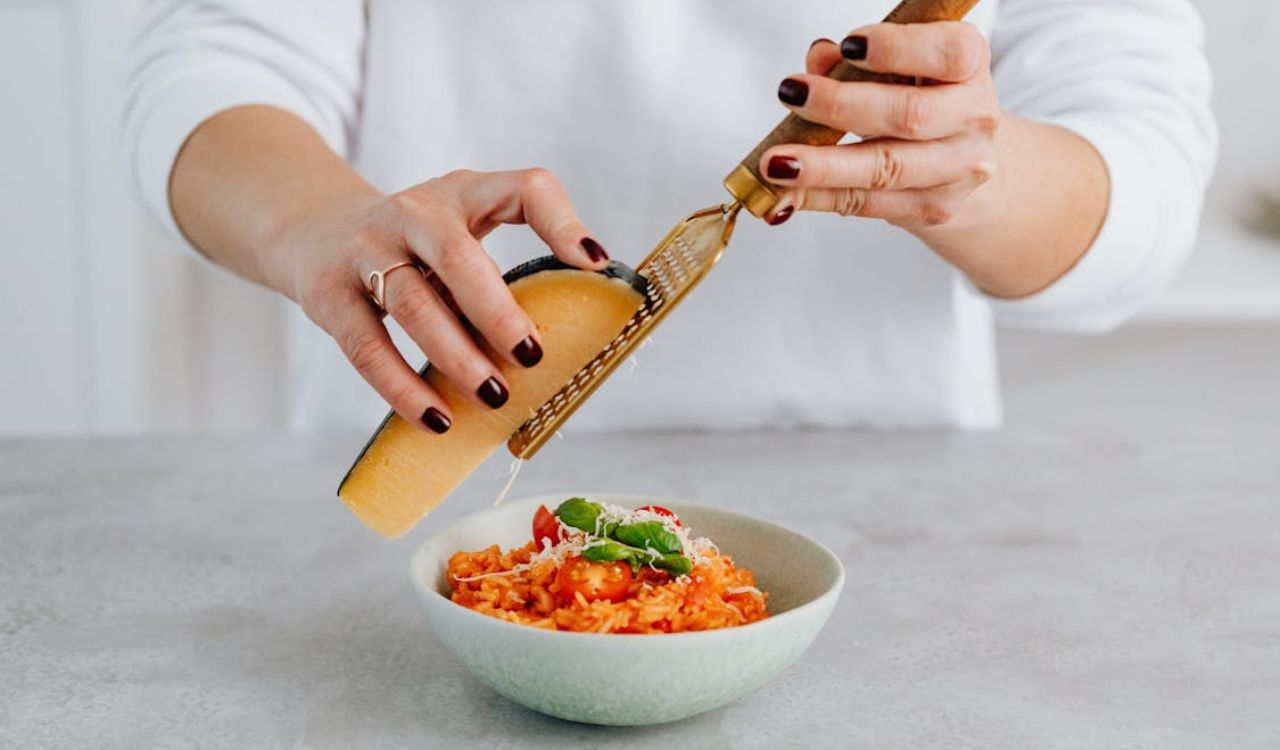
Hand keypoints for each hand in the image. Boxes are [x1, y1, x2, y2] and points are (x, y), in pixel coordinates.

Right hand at [270, 168, 608, 432]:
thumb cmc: (415, 244)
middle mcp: (414, 213)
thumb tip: (580, 327)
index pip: (523, 189)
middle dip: (497, 311)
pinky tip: (436, 417)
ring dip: (456, 356)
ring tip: (493, 396)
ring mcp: (366, 250)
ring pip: (412, 304)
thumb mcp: (464, 228)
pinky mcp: (330, 294)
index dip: (562, 222)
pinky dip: (402, 387)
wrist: (315, 231)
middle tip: (531, 356)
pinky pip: (367, 346)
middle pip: (458, 256)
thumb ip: (514, 259)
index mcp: (463, 194)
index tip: (595, 265)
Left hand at [760, 22, 998, 231]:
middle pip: (909, 115)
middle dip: (842, 105)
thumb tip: (820, 58)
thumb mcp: (901, 68)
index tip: (848, 45)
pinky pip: (866, 204)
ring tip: (775, 162)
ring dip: (822, 166)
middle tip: (791, 94)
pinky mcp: (933, 209)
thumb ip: (858, 61)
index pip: (947, 54)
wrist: (966, 160)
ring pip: (885, 169)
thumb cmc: (926, 98)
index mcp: (971, 65)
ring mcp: (958, 169)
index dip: (897, 48)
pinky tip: (784, 195)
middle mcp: (974, 118)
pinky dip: (819, 198)